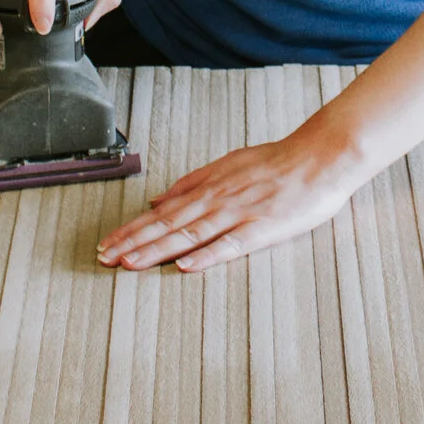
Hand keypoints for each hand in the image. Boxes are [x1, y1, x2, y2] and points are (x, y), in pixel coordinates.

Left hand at [97, 129, 372, 272]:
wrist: (320, 157)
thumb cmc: (276, 162)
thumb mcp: (227, 165)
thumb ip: (192, 183)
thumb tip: (157, 199)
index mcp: (208, 188)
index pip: (161, 213)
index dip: (132, 229)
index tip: (107, 244)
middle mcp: (217, 201)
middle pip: (167, 225)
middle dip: (133, 243)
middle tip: (104, 258)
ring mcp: (238, 215)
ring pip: (189, 235)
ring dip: (156, 250)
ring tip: (129, 264)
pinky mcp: (261, 228)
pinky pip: (229, 244)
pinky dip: (206, 255)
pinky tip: (185, 266)